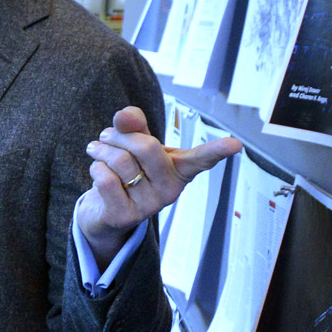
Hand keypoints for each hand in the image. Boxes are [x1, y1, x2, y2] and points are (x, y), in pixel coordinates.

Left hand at [78, 105, 243, 264]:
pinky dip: (95, 167)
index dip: (218, 150)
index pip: (202, 158)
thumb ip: (134, 125)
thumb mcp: (135, 143)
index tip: (236, 145)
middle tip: (107, 136)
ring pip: (121, 160)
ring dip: (101, 150)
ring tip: (98, 151)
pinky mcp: (127, 216)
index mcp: (180, 169)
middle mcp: (171, 189)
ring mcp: (150, 206)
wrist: (106, 210)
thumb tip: (125, 116)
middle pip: (146, 146)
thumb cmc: (129, 172)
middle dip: (119, 136)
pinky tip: (97, 170)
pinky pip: (106, 178)